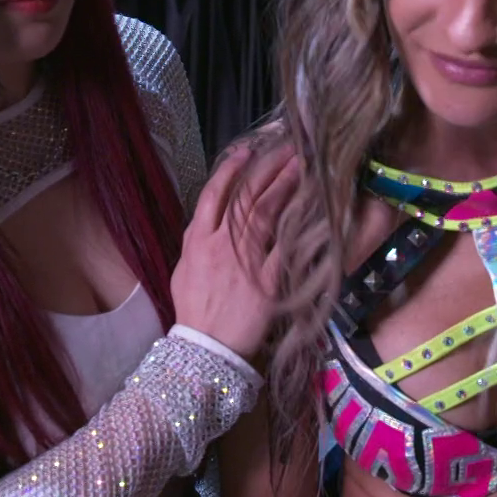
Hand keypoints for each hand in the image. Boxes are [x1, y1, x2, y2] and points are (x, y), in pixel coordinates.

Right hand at [170, 138, 299, 358]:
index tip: (246, 152)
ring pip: (267, 213)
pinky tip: (313, 207)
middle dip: (268, 169)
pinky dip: (301, 225)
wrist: (206, 347)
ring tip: (302, 166)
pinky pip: (288, 246)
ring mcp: (247, 260)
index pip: (214, 195)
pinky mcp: (270, 279)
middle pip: (247, 197)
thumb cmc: (194, 310)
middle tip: (287, 149)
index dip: (230, 170)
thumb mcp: (183, 269)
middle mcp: (223, 243)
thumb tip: (207, 220)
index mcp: (199, 240)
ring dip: (285, 186)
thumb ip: (196, 241)